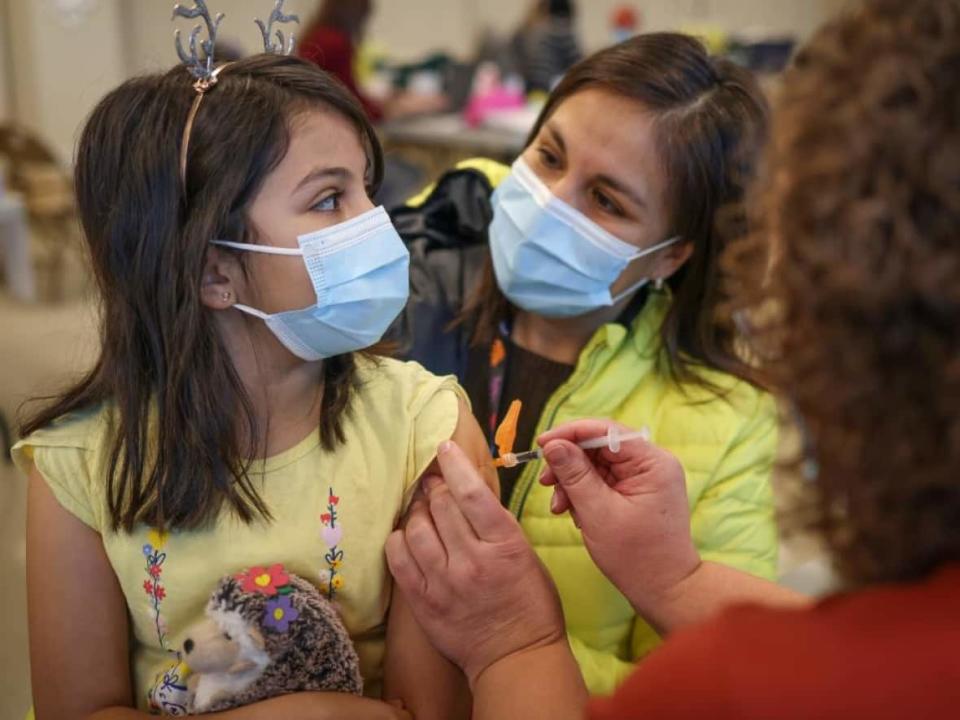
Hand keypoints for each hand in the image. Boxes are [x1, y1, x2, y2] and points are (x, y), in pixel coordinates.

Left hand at [386, 440, 565, 685]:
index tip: (445, 448)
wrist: (516, 658)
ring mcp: (444, 582)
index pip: (472, 493)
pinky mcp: (423, 601)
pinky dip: (399, 538)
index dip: (454, 464)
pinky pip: (398, 558)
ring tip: (421, 506)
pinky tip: (406, 534)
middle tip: (433, 480)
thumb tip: (468, 494)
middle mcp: (471, 560)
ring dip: (416, 510)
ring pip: (416, 528)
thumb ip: (497, 526)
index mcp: (504, 545)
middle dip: (434, 485)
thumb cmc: (531, 605)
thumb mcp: (527, 556)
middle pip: (440, 506)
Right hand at [538, 420, 700, 617]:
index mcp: (653, 463)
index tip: (542, 444)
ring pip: (597, 463)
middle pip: (600, 446)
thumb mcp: (598, 513)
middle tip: (547, 482)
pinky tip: (573, 512)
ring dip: (573, 481)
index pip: (606, 431)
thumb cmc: (636, 556)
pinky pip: (603, 480)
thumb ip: (575, 475)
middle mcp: (653, 464)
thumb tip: (553, 444)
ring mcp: (646, 478)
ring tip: (559, 506)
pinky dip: (583, 493)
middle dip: (569, 463)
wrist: (664, 590)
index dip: (571, 433)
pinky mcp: (637, 491)